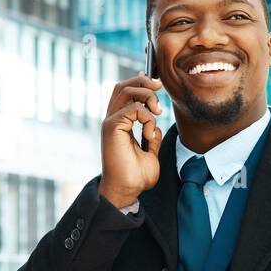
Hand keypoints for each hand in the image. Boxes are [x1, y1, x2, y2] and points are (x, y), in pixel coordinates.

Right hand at [99, 72, 163, 209]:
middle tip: (160, 87)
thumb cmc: (136, 176)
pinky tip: (150, 134)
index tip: (157, 83)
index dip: (140, 81)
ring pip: (126, 91)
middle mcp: (112, 120)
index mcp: (119, 123)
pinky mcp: (112, 127)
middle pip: (123, 85)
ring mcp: (110, 122)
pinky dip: (148, 118)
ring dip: (147, 95)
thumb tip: (156, 127)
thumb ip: (152, 137)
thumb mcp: (150, 152)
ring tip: (158, 112)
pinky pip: (134, 109)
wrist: (127, 190)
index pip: (125, 92)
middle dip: (143, 81)